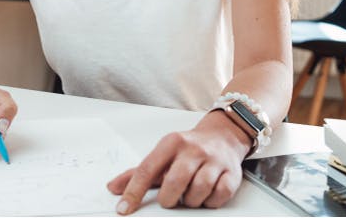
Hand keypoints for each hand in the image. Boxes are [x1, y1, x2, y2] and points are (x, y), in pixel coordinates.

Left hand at [107, 110, 250, 213]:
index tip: (124, 208)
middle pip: (175, 181)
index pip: (147, 169)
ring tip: (189, 195)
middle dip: (169, 198)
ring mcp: (214, 160)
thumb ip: (138, 172)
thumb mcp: (162, 155)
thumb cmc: (188, 149)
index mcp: (171, 143)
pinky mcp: (232, 172)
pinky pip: (219, 195)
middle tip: (170, 199)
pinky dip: (210, 201)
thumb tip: (113, 188)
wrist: (222, 136)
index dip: (134, 191)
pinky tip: (206, 195)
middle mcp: (193, 149)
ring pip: (199, 190)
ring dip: (191, 200)